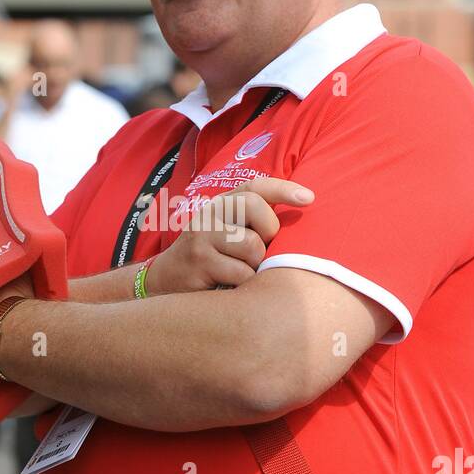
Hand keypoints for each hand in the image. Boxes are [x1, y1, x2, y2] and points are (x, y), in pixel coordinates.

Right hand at [145, 177, 313, 295]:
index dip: (283, 189)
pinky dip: (245, 284)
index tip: (309, 198)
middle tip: (258, 252)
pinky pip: (242, 273)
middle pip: (257, 209)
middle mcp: (209, 213)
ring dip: (255, 266)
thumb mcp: (227, 235)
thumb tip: (301, 223)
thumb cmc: (210, 260)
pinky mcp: (199, 262)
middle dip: (268, 233)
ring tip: (240, 272)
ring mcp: (201, 236)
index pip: (254, 187)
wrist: (165, 282)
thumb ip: (254, 224)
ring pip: (252, 246)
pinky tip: (231, 286)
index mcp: (221, 205)